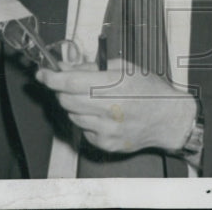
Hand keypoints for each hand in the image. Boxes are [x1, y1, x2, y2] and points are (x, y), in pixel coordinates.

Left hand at [35, 59, 195, 153]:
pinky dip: (86, 120)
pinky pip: (83, 129)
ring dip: (74, 105)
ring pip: (72, 115)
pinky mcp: (105, 143)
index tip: (43, 74)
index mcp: (115, 85)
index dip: (51, 78)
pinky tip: (101, 114)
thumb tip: (66, 67)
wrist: (168, 119)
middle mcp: (109, 108)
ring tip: (92, 98)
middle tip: (69, 83)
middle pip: (67, 99)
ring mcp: (106, 129)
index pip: (70, 82)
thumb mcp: (125, 67)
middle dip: (62, 89)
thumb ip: (93, 67)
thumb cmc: (150, 91)